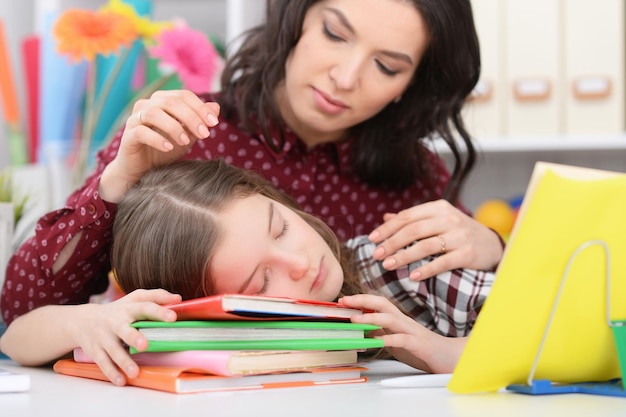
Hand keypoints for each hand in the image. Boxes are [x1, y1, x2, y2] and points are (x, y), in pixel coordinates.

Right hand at [69, 289, 180, 385]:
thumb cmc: (118, 310)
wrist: (82, 320)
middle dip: (133, 337)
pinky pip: (103, 363)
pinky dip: (111, 373)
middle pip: (124, 330)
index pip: (144, 307)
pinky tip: (121, 381)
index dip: (158, 312)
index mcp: (128, 309)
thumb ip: (157, 296)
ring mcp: (104, 338)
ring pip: (113, 351)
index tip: (173, 317)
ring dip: (124, 361)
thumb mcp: (134, 299)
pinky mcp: (95, 351)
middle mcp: (115, 323)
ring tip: (135, 372)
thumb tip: (178, 299)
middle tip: (144, 345)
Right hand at [100, 90, 219, 202]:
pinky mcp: (127, 136)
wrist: (143, 171)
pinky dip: (157, 139)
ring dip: (174, 127)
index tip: (214, 123)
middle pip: (170, 102)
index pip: (183, 95)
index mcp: (162, 101)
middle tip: (205, 134)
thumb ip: (199, 121)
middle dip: (191, 117)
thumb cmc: (165, 150)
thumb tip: (215, 107)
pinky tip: (169, 148)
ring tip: (186, 142)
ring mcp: (135, 120)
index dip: (200, 107)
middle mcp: (146, 105)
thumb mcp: (188, 136)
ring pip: (153, 113)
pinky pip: (141, 132)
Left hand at [338, 294, 465, 372]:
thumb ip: (381, 334)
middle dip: (362, 300)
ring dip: (371, 317)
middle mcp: (403, 321)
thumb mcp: (396, 341)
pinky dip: (389, 339)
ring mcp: (411, 331)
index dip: (360, 300)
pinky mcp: (418, 344)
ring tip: (355, 319)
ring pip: (390, 318)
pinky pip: (402, 339)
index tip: (343, 300)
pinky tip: (377, 341)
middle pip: (382, 303)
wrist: (450, 358)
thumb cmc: (422, 350)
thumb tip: (362, 331)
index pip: (377, 303)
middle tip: (344, 301)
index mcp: (397, 320)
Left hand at [368, 200, 503, 280]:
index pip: (407, 216)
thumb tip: (386, 218)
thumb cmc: (458, 232)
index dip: (387, 228)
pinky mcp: (467, 254)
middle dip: (391, 243)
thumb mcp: (438, 220)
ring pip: (425, 245)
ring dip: (404, 256)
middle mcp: (449, 219)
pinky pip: (442, 262)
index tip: (372, 239)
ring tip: (388, 265)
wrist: (492, 245)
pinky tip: (412, 276)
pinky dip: (426, 269)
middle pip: (413, 230)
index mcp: (438, 208)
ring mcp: (459, 236)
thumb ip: (413, 219)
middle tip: (376, 255)